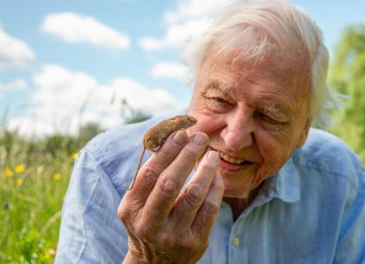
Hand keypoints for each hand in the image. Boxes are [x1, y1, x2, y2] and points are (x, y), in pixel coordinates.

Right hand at [117, 130, 223, 263]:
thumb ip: (150, 177)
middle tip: (200, 137)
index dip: (167, 151)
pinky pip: (210, 208)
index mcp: (130, 209)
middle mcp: (149, 224)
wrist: (156, 263)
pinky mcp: (195, 242)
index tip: (181, 133)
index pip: (149, 174)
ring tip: (211, 154)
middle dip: (187, 155)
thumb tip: (171, 138)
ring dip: (206, 169)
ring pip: (193, 195)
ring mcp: (173, 235)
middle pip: (170, 183)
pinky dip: (215, 187)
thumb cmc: (149, 221)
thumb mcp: (139, 203)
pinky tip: (216, 174)